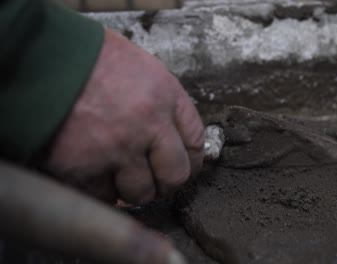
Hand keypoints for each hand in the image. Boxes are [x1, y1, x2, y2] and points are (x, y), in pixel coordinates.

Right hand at [45, 29, 203, 203]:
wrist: (41, 58)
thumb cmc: (90, 58)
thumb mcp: (141, 68)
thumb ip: (162, 101)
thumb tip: (172, 134)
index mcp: (166, 97)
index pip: (196, 141)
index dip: (191, 160)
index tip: (184, 165)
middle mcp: (148, 126)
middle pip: (175, 176)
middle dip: (166, 182)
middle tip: (155, 179)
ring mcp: (117, 150)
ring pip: (141, 193)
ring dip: (132, 189)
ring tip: (119, 174)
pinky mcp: (85, 168)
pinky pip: (104, 197)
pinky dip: (102, 191)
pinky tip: (95, 174)